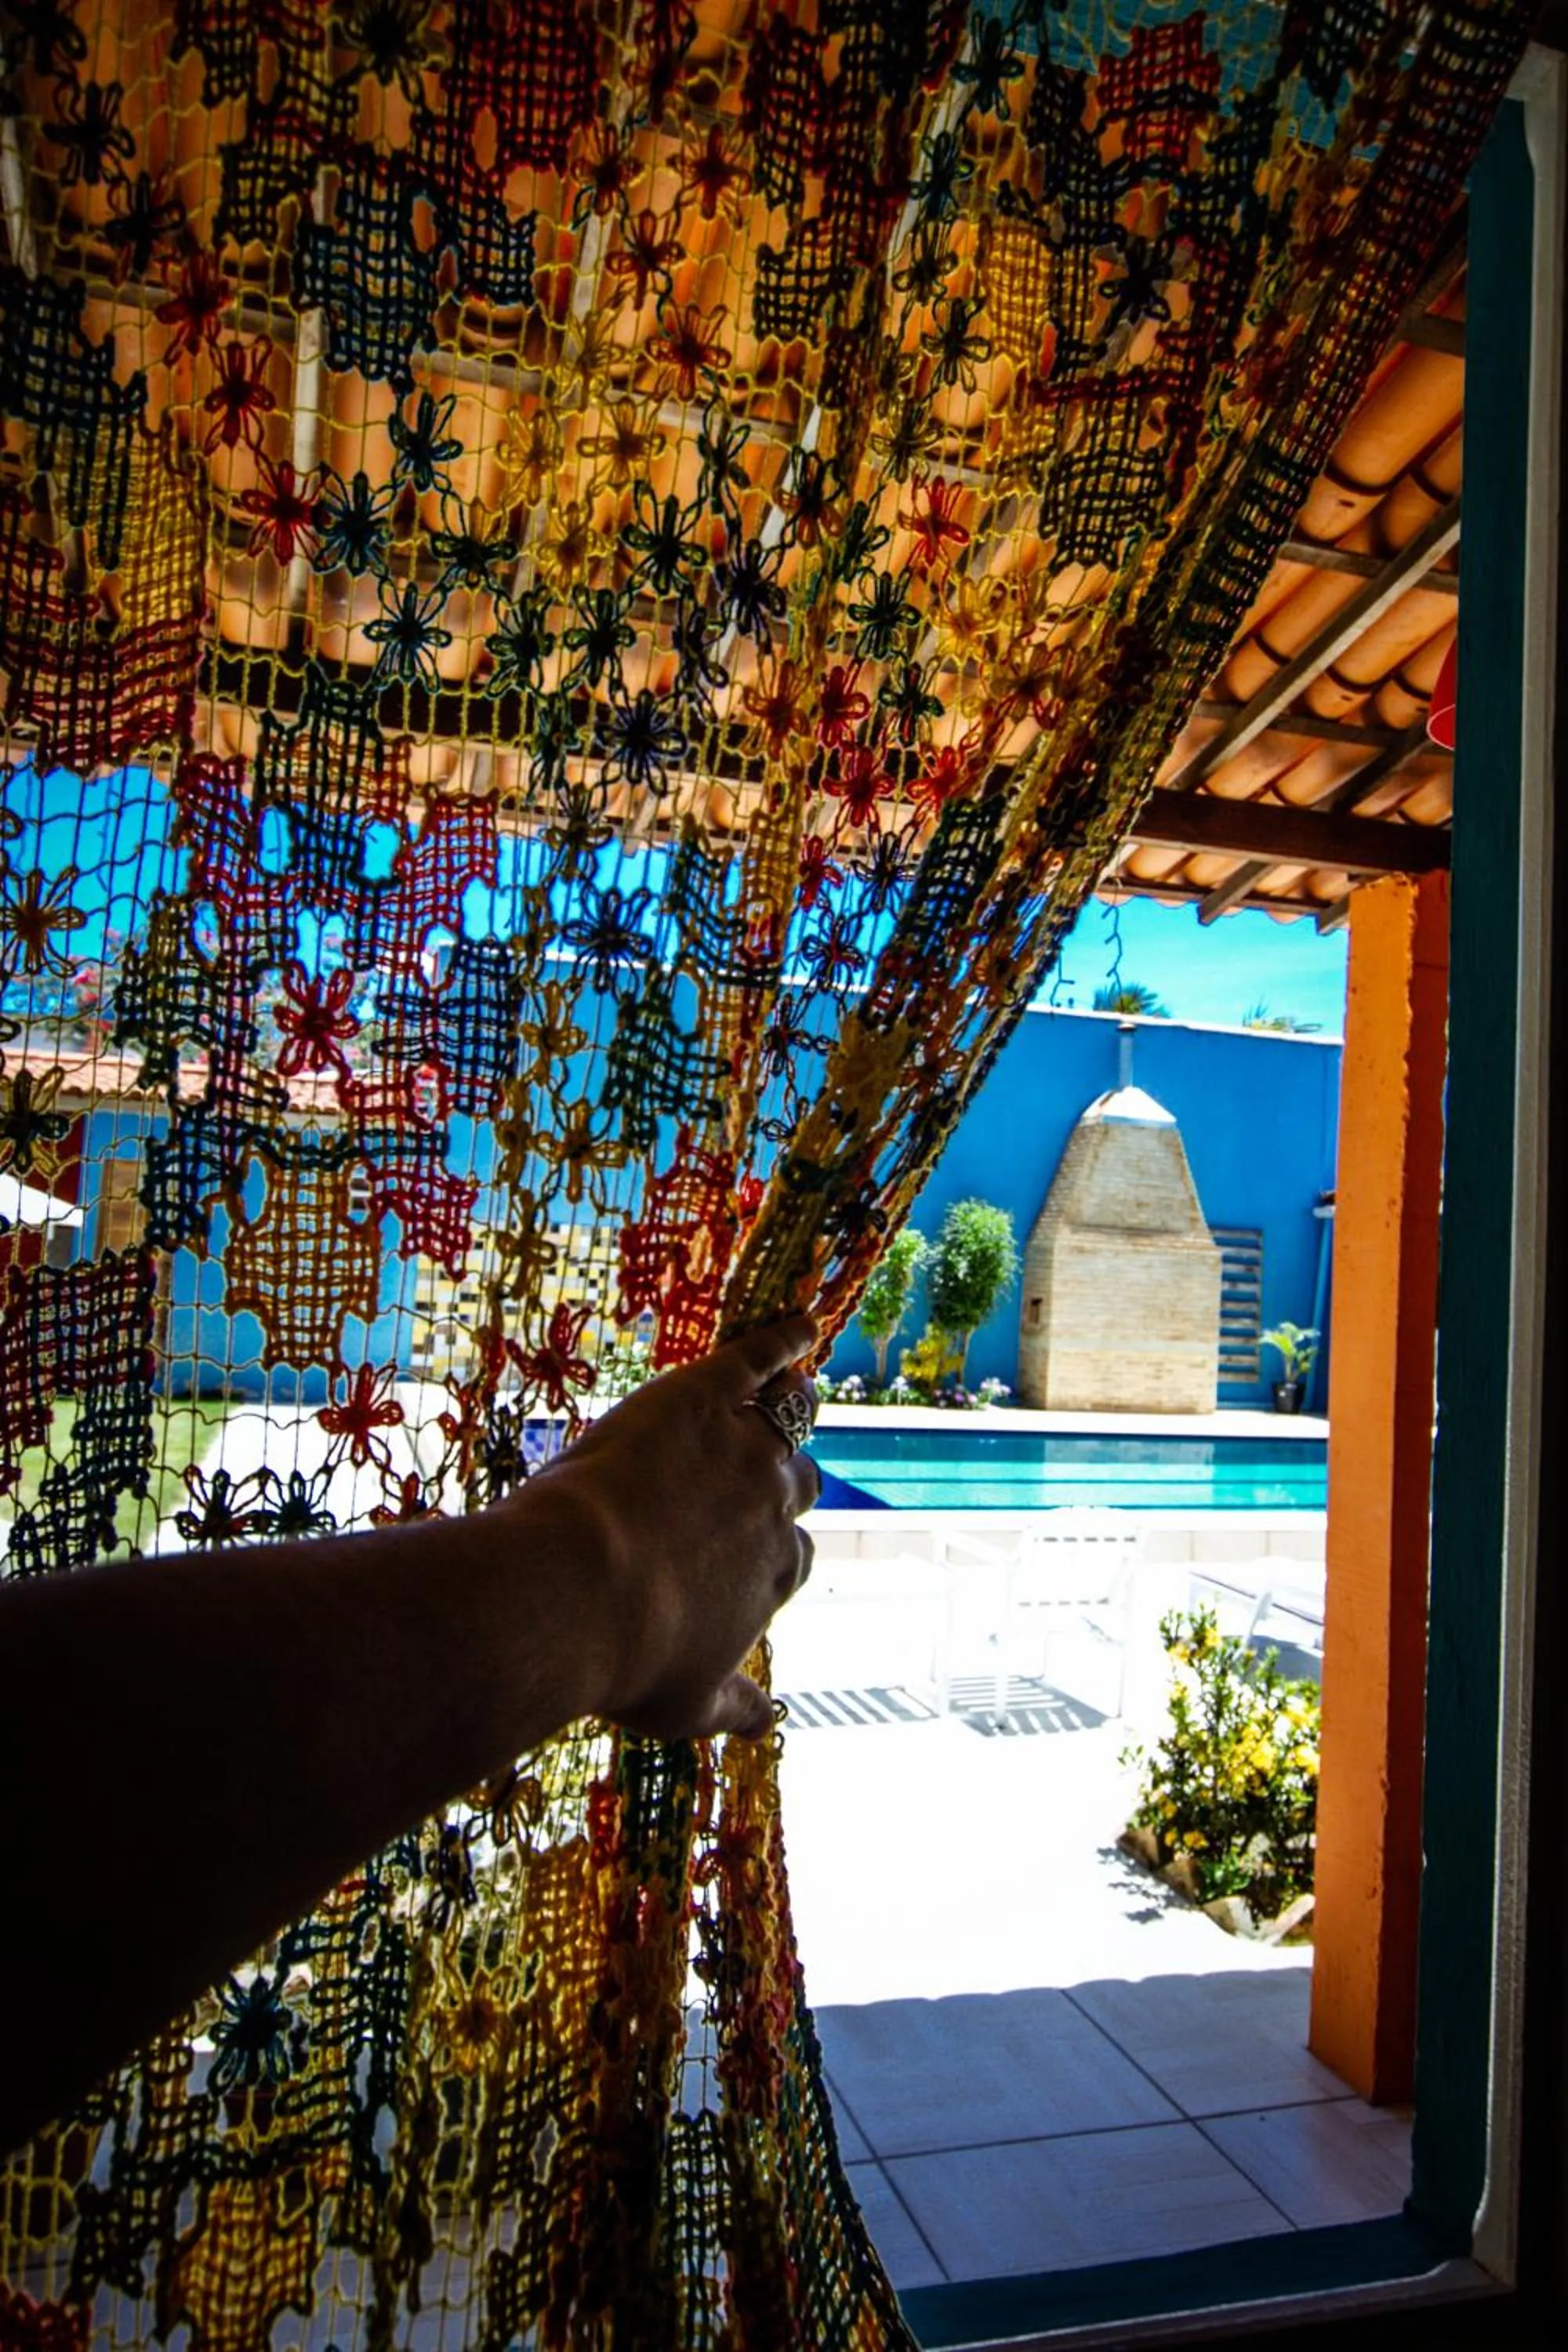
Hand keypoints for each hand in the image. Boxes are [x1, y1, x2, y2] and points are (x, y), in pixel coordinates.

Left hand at [528, 1317, 819, 1740]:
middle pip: (798, 1480)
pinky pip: (759, 1355)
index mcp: (776, 1574)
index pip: (795, 1553)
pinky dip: (783, 1337)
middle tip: (744, 1479)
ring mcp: (744, 1445)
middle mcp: (776, 1505)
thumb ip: (734, 1707)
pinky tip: (799, 1323)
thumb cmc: (623, 1658)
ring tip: (787, 1389)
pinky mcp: (703, 1394)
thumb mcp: (684, 1705)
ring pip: (789, 1415)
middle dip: (779, 1480)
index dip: (768, 1550)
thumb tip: (769, 1723)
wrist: (574, 1591)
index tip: (736, 1554)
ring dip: (791, 1405)